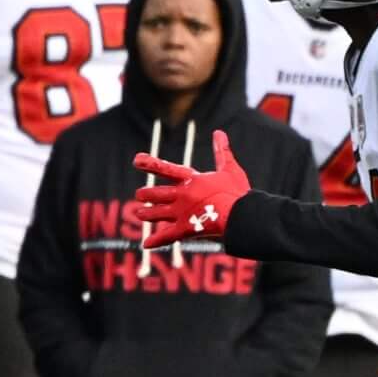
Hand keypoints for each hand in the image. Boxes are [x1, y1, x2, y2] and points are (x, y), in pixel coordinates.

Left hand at [126, 129, 251, 250]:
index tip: (136, 160)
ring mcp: (182, 213)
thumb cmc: (237, 192)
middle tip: (139, 195)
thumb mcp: (230, 168)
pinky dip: (156, 240)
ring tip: (138, 214)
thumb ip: (222, 151)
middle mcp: (182, 195)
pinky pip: (167, 236)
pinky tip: (146, 244)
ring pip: (157, 213)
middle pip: (157, 194)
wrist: (241, 215)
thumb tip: (219, 132)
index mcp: (192, 180)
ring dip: (147, 214)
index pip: (167, 169)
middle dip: (146, 194)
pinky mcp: (186, 229)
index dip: (150, 164)